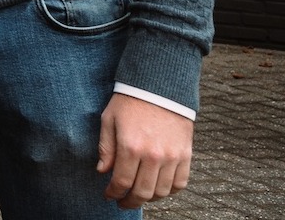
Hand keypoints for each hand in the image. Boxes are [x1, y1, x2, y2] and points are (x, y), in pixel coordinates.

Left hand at [97, 93, 193, 207]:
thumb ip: (106, 148)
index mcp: (131, 146)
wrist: (160, 86)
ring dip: (149, 198)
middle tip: (122, 201)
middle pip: (142, 192)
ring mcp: (172, 156)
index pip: (121, 182)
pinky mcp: (186, 154)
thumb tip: (102, 171)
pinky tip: (158, 188)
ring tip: (139, 194)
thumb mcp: (109, 119)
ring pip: (162, 192)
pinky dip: (170, 191)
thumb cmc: (130, 101)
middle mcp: (153, 155)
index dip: (113, 193)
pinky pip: (180, 183)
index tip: (108, 195)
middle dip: (129, 201)